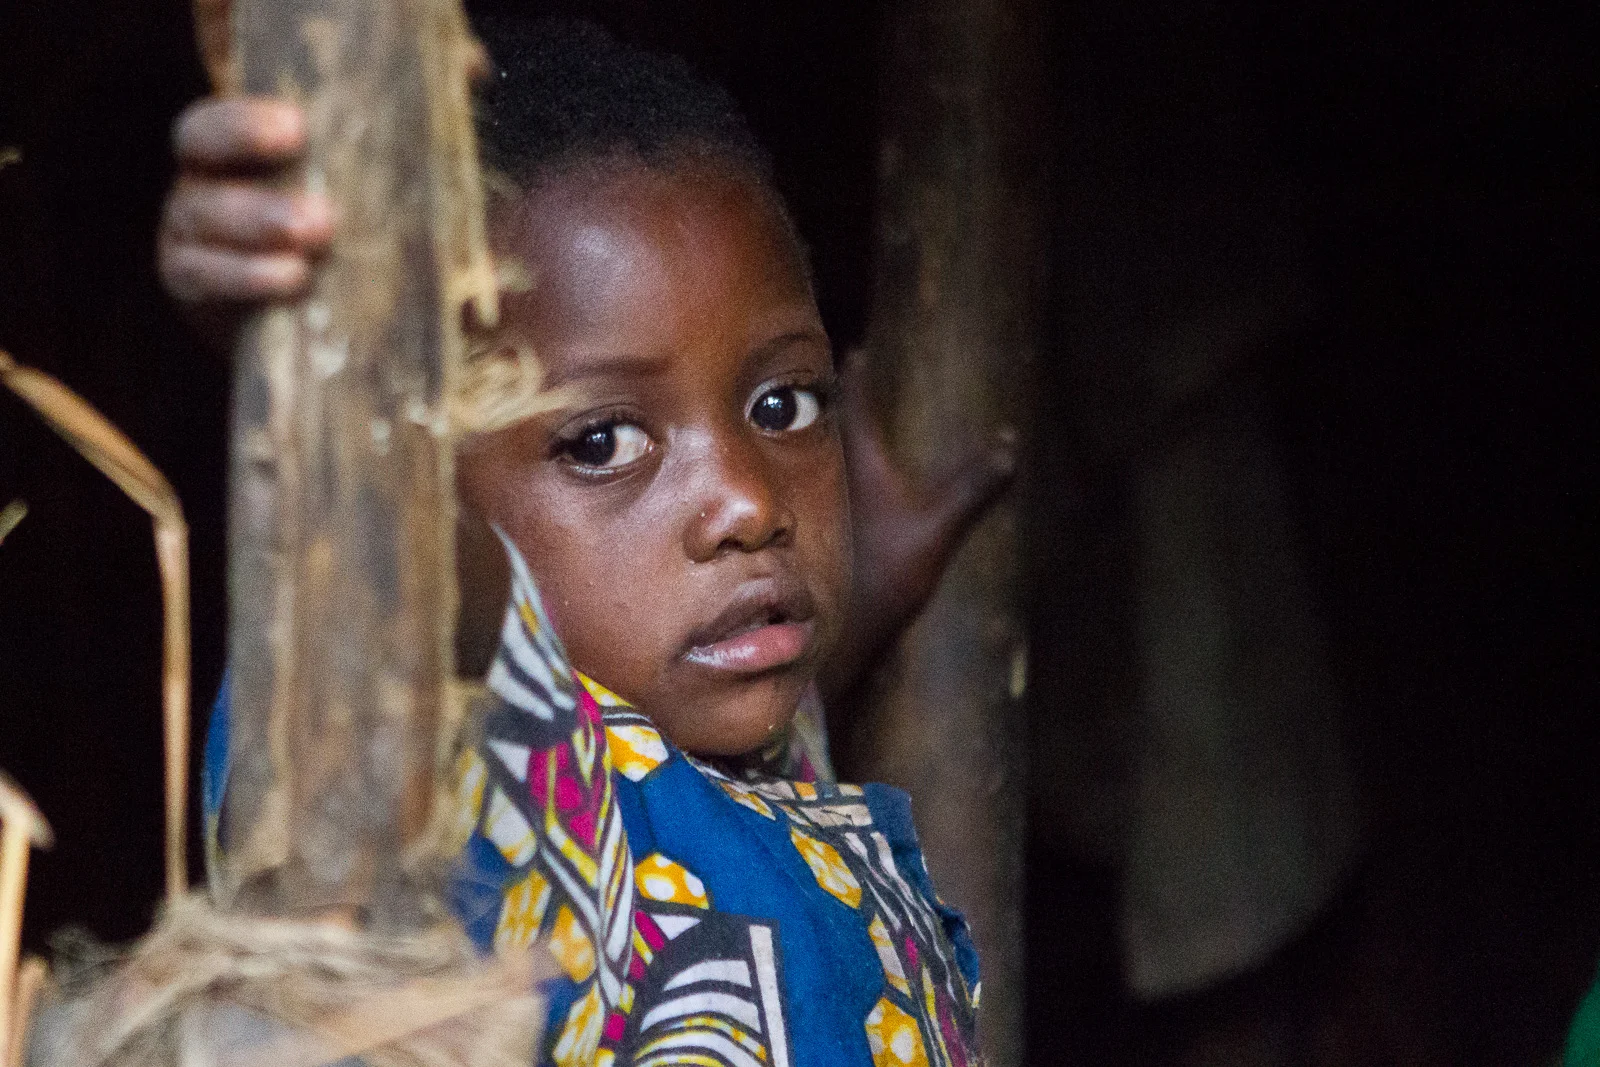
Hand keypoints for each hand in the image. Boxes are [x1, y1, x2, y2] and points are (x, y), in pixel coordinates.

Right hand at [157, 97, 332, 347]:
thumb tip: (420, 161)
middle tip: (323, 217)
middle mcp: (200, 183)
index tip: (298, 129)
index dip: (246, 124)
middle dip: (263, 187)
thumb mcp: (342, 200)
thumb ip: (357, 177)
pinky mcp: (191, 285)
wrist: (303, 316)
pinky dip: (245, 277)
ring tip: (309, 254)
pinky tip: (292, 279)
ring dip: (257, 233)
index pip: (214, 125)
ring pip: (200, 219)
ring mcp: (187, 234)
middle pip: (202, 167)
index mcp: (230, 152)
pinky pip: (202, 274)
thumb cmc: (333, 239)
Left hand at [820, 352, 1016, 701]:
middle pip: (825, 425)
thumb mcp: (937, 527)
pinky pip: (817, 495)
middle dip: (834, 400)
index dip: (855, 372)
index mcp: (853, 462)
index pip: (851, 401)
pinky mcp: (817, 540)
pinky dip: (825, 482)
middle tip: (838, 375)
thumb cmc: (881, 577)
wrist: (835, 637)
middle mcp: (827, 479)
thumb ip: (974, 487)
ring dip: (825, 441)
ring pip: (817, 461)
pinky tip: (835, 497)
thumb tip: (1010, 444)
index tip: (854, 347)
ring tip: (833, 424)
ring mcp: (817, 510)